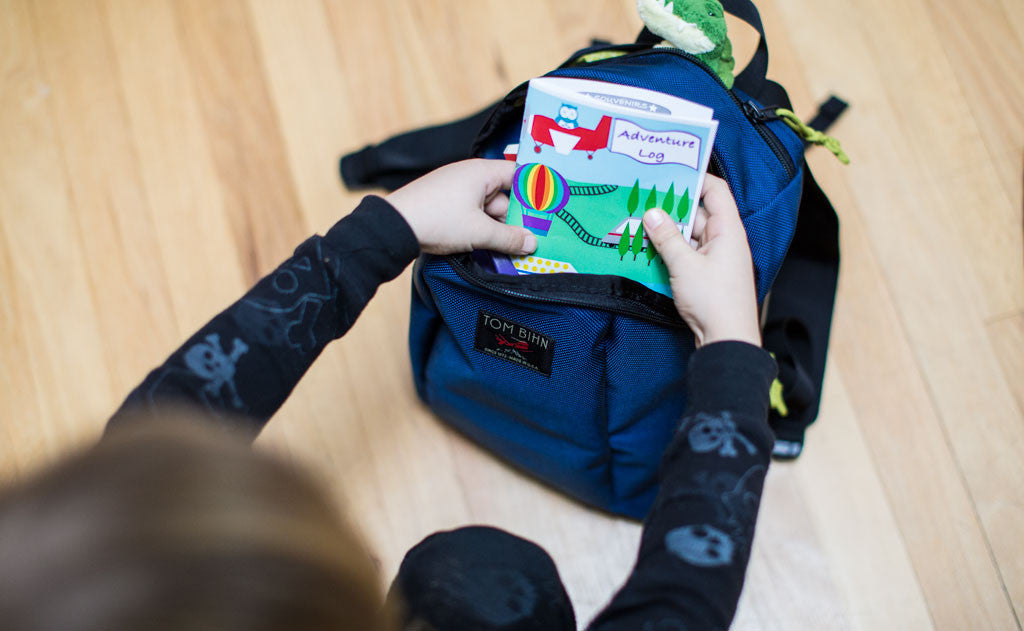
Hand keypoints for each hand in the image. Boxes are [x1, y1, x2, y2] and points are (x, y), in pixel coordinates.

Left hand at [385, 159, 537, 255]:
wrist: (393, 227)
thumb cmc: (438, 219)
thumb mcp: (479, 232)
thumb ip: (509, 238)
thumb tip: (531, 243)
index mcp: (481, 172)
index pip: (517, 175)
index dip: (534, 190)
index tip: (549, 207)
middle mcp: (469, 176)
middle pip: (503, 197)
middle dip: (516, 219)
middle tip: (532, 240)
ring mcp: (455, 191)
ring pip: (487, 210)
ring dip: (498, 229)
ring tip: (511, 250)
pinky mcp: (444, 205)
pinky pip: (472, 215)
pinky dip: (481, 229)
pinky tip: (488, 248)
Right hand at [642, 175, 760, 346]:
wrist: (727, 341)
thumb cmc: (714, 301)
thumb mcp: (684, 264)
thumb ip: (667, 237)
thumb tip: (652, 214)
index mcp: (728, 230)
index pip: (716, 191)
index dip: (695, 178)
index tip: (670, 172)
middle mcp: (724, 241)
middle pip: (697, 214)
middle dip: (671, 208)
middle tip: (644, 200)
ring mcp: (716, 259)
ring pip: (689, 236)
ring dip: (667, 233)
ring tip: (639, 225)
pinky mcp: (707, 276)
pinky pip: (687, 254)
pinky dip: (670, 251)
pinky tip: (649, 250)